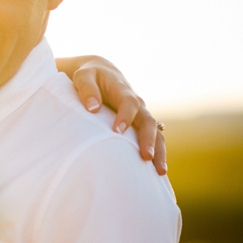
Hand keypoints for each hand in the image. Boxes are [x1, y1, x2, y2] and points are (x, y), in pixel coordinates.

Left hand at [56, 56, 166, 174]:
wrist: (101, 71)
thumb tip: (92, 108)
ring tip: (159, 171)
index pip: (128, 103)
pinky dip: (156, 151)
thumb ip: (87, 90)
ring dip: (159, 150)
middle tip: (145, 157)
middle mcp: (136, 102)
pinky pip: (152, 137)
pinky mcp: (138, 123)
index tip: (117, 131)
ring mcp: (139, 113)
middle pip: (147, 120)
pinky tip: (157, 170)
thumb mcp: (83, 77)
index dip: (125, 116)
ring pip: (155, 132)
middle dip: (147, 139)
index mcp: (122, 89)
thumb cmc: (89, 75)